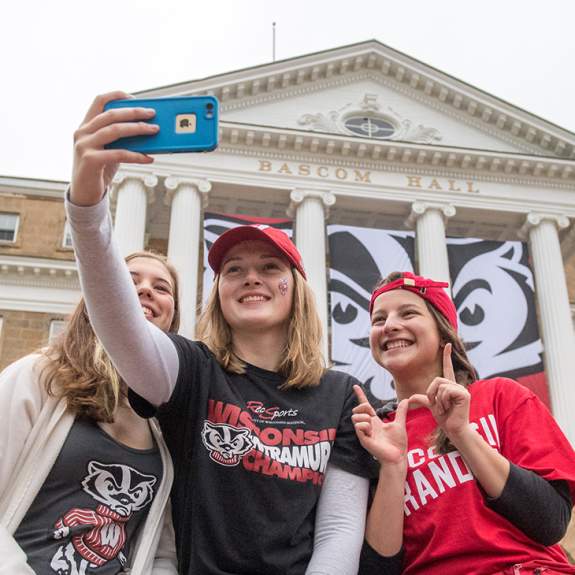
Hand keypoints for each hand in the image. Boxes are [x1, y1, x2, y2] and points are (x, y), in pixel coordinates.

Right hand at [70, 91, 158, 205]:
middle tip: (152, 113)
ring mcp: (84, 145)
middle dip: (134, 112)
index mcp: (85, 126)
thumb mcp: (108, 150)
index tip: (134, 97)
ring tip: (154, 130)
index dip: (116, 95)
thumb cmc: (99, 170)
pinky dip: (136, 155)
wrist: (84, 194)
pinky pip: (119, 153)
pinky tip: (148, 157)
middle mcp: (82, 133)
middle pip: (111, 114)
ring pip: (115, 130)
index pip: (98, 101)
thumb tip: (146, 130)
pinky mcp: (90, 160)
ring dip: (138, 129)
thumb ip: (120, 139)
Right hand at [352, 385, 407, 466]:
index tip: (355, 385)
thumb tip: (406, 400)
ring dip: (365, 418)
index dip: (360, 395)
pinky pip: (358, 426)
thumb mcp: (399, 424)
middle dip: (361, 406)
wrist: (398, 456)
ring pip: (355, 417)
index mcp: (374, 421)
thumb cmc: (398, 443)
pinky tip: (371, 433)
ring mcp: (364, 432)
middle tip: (370, 412)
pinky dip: (366, 426)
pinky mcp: (362, 438)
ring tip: (372, 426)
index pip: (365, 406)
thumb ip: (401, 412)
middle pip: (357, 410)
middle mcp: (367, 426)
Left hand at [409, 343, 470, 438]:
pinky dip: (443, 401)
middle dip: (432, 393)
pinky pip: (446, 391)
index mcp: (449, 386)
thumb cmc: (445, 418)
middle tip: (438, 405)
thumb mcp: (432, 406)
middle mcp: (456, 385)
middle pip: (437, 380)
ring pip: (440, 386)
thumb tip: (410, 398)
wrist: (454, 429)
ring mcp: (461, 389)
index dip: (446, 356)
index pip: (447, 368)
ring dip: (438, 400)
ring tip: (445, 408)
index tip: (446, 344)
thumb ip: (423, 399)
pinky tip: (449, 408)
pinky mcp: (464, 394)